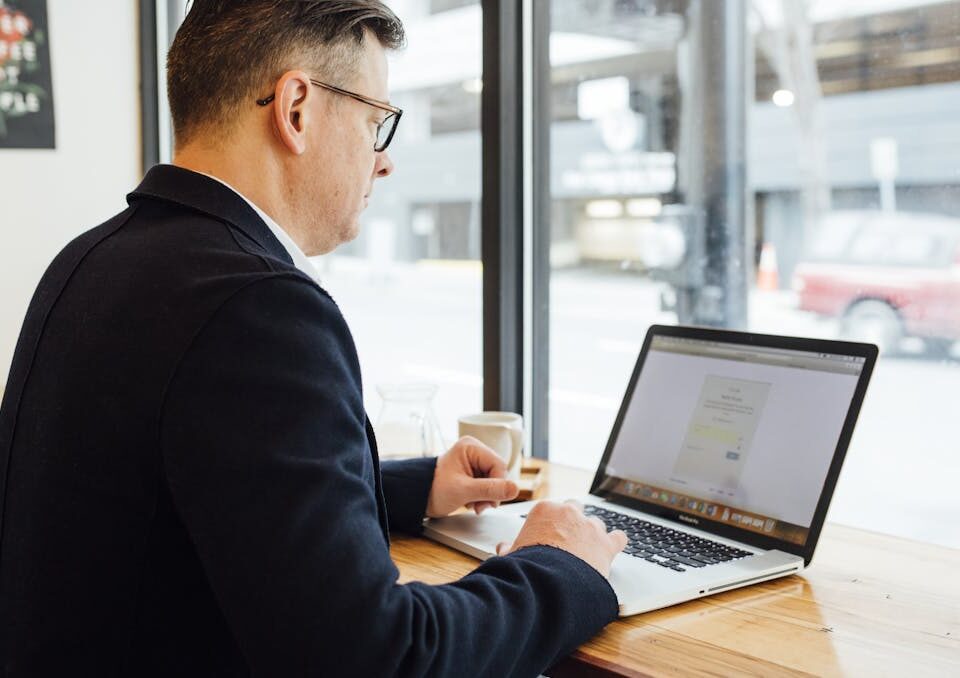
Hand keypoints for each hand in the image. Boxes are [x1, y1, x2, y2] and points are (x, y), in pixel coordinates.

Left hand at [426, 436, 518, 517]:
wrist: (419, 498)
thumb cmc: (434, 490)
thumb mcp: (464, 491)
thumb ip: (490, 489)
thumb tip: (516, 489)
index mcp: (471, 447)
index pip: (498, 465)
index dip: (499, 485)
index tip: (491, 502)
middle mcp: (474, 451)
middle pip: (498, 473)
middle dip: (491, 492)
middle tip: (481, 506)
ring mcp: (474, 462)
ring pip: (494, 481)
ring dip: (487, 496)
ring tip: (474, 505)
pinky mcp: (473, 473)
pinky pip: (488, 484)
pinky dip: (482, 496)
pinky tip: (472, 502)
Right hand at [496, 500, 626, 577]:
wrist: (548, 582)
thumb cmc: (527, 567)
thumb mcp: (512, 555)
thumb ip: (509, 548)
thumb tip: (502, 548)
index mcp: (544, 510)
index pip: (551, 509)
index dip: (551, 523)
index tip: (549, 534)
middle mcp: (569, 512)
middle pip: (576, 508)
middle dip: (573, 521)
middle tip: (569, 538)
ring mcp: (589, 527)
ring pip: (597, 523)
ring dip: (593, 534)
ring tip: (589, 549)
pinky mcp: (606, 544)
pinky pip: (618, 537)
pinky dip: (616, 542)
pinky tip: (614, 546)